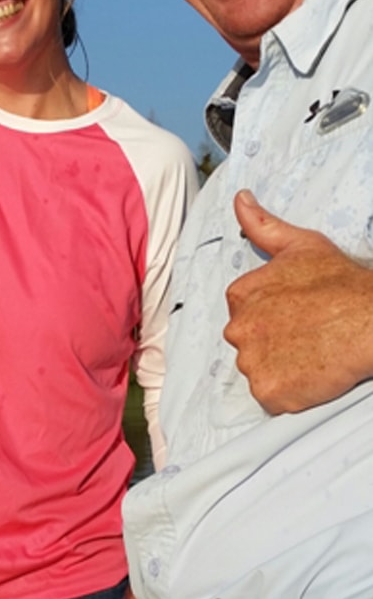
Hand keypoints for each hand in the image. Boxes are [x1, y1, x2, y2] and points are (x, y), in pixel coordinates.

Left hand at [224, 189, 372, 412]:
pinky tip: (313, 375)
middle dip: (273, 343)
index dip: (274, 316)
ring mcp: (252, 362)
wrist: (370, 319)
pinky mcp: (269, 392)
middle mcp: (238, 328)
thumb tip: (239, 199)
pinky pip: (272, 399)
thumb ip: (263, 225)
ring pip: (259, 372)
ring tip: (312, 354)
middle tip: (308, 336)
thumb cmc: (341, 283)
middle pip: (249, 344)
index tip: (298, 315)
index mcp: (241, 294)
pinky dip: (290, 394)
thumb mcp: (301, 245)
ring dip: (282, 369)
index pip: (245, 313)